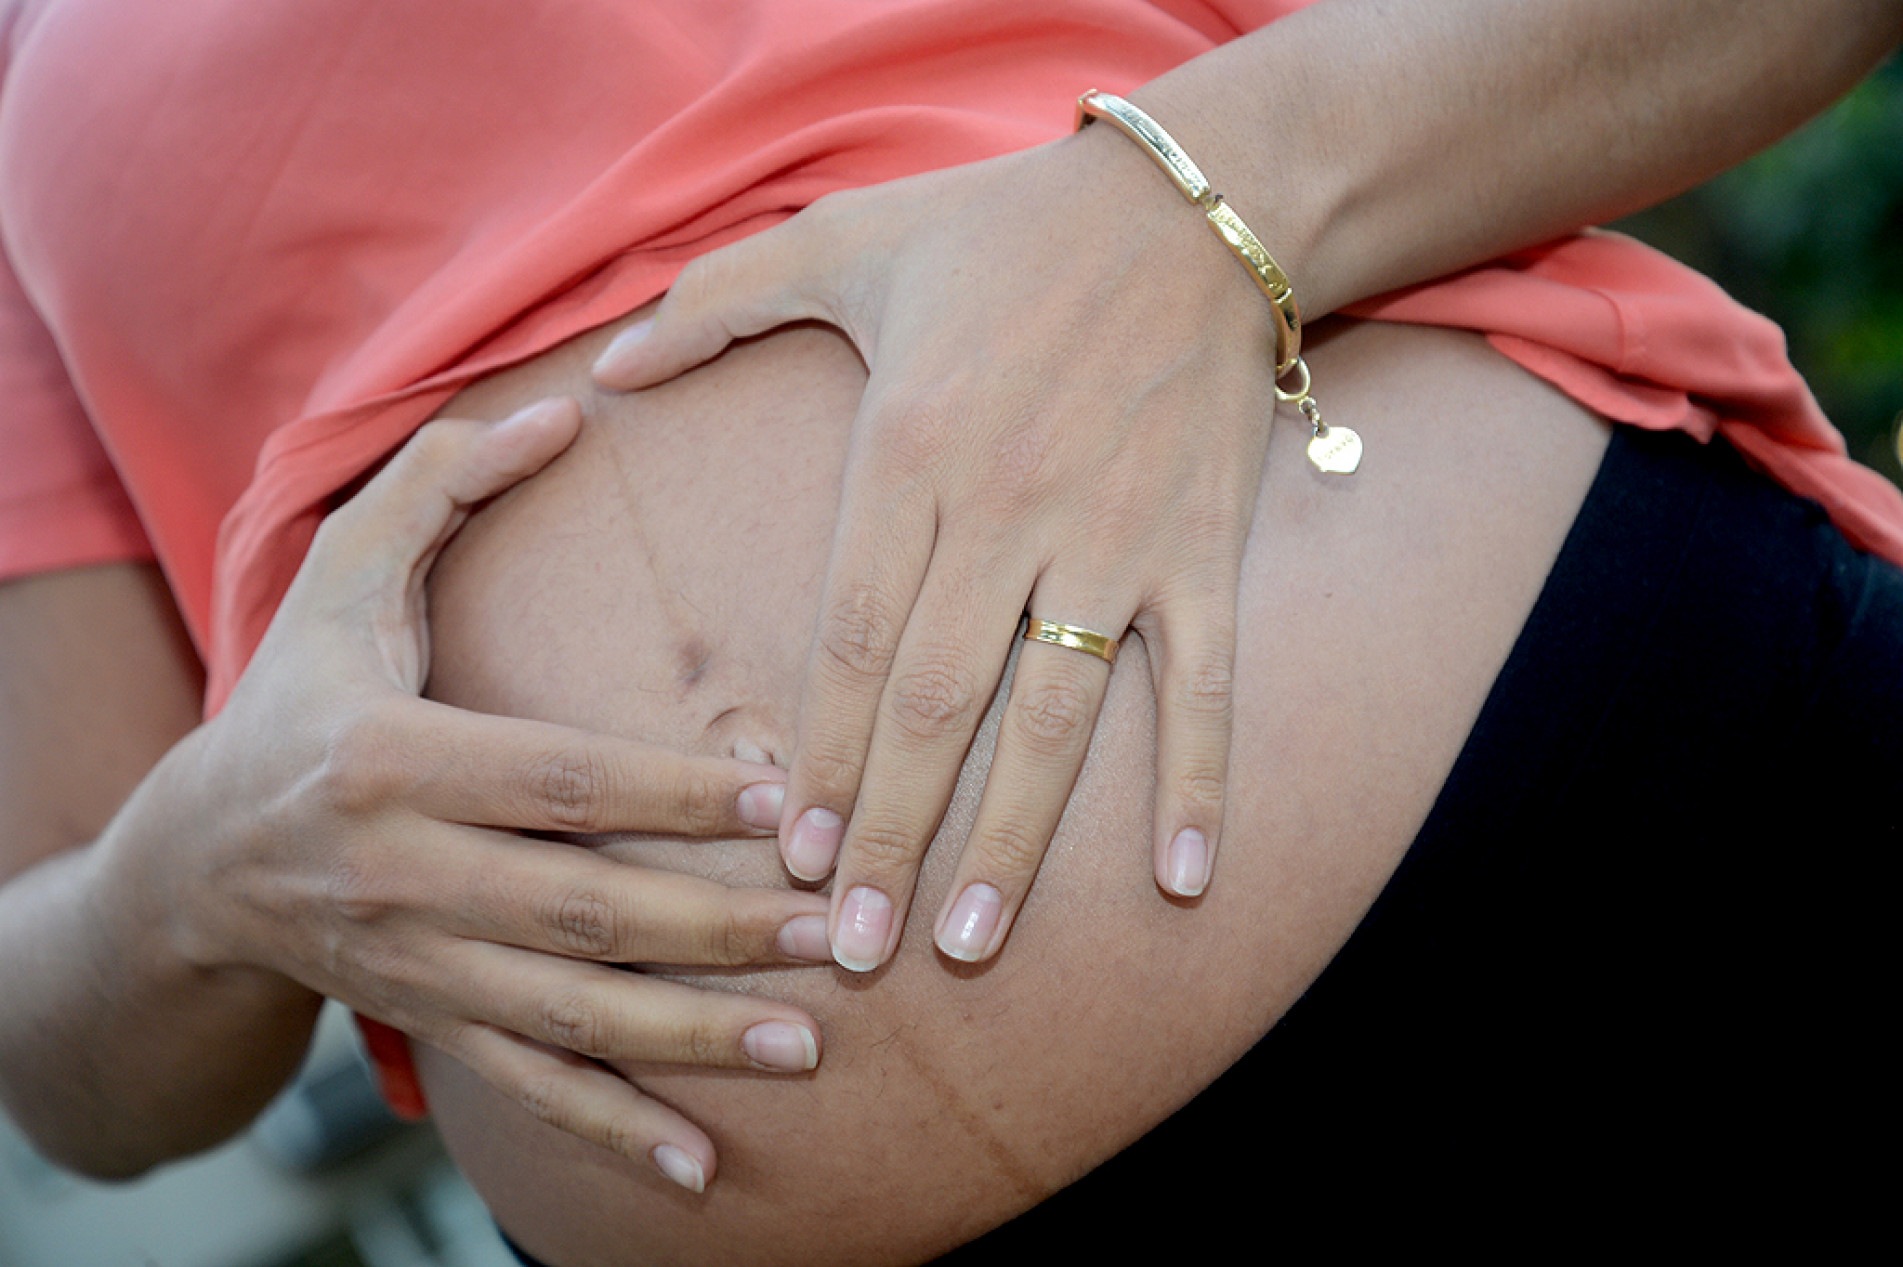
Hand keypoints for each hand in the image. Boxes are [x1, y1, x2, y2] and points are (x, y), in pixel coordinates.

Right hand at [131, 399, 828, 1187]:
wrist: (195, 859)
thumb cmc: (298, 696)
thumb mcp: (341, 576)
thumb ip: (444, 486)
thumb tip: (563, 409)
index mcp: (392, 759)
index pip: (555, 780)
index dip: (664, 795)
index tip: (778, 801)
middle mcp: (401, 874)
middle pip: (577, 910)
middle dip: (708, 928)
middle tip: (828, 930)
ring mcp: (416, 964)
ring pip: (567, 1015)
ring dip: (688, 1040)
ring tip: (805, 1046)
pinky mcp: (428, 1020)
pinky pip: (527, 1086)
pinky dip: (611, 1132)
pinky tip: (700, 1165)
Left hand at [593, 125, 1279, 970]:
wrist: (1192, 203)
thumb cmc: (1000, 225)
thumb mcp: (842, 237)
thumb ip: (716, 305)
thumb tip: (609, 373)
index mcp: (911, 450)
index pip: (850, 641)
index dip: (819, 757)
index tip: (786, 857)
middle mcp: (1008, 510)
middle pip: (935, 706)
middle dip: (888, 836)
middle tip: (849, 949)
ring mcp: (1114, 537)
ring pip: (1056, 717)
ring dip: (1014, 840)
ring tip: (971, 945)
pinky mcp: (1202, 545)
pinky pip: (1202, 682)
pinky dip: (1196, 779)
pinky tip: (1183, 880)